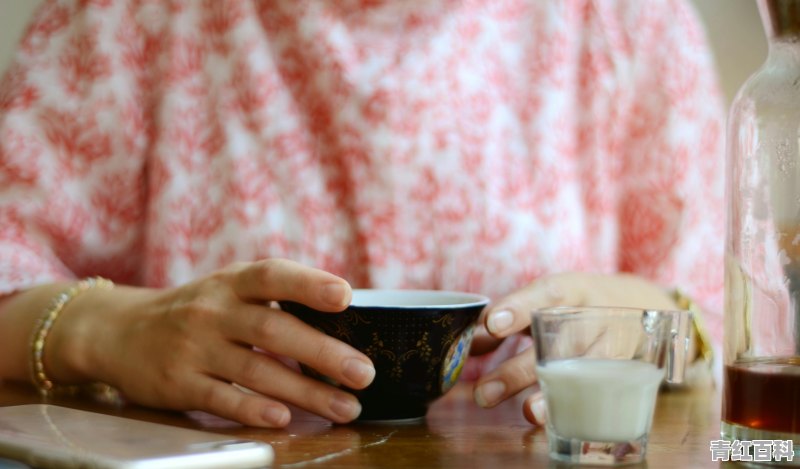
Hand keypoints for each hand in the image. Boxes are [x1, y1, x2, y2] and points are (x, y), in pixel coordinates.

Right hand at [54, 259, 374, 427]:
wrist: (118, 331)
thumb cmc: (196, 311)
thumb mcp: (227, 291)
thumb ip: (273, 301)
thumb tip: (343, 321)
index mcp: (232, 283)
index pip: (273, 275)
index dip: (308, 283)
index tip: (344, 296)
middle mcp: (213, 311)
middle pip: (273, 330)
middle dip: (323, 353)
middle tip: (363, 373)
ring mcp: (194, 347)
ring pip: (256, 371)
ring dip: (305, 391)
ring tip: (345, 407)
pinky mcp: (178, 383)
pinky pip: (221, 398)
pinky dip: (253, 408)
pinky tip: (284, 417)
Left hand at [470, 272, 676, 424]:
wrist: (640, 303)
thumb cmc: (577, 303)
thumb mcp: (545, 301)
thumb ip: (507, 321)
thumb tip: (470, 345)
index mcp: (569, 289)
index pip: (545, 293)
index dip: (518, 309)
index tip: (492, 325)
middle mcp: (593, 313)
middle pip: (557, 342)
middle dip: (518, 371)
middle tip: (482, 394)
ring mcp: (614, 341)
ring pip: (582, 369)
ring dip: (550, 394)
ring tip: (526, 412)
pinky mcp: (627, 368)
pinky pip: (601, 389)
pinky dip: (574, 405)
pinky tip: (551, 419)